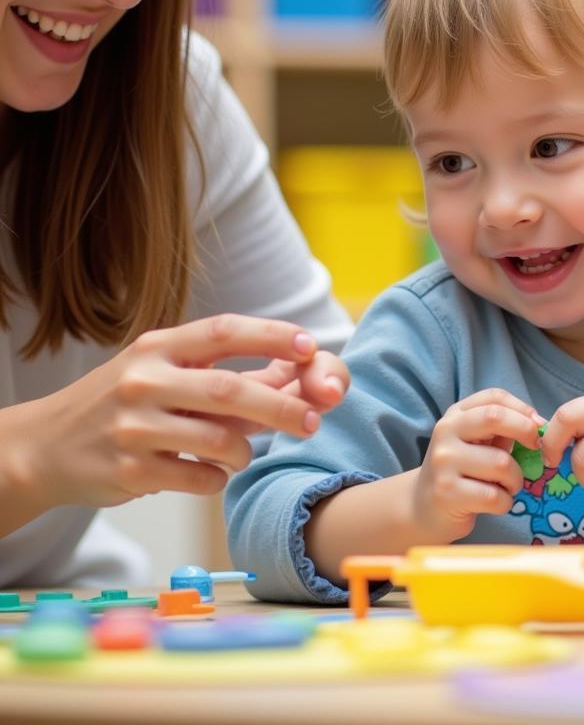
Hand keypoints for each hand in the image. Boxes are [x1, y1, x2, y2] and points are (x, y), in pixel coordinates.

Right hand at [6, 314, 349, 509]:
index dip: (272, 335)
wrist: (45, 447)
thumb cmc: (124, 403)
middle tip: (313, 421)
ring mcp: (134, 426)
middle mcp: (145, 381)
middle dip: (281, 407)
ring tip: (241, 453)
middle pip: (230, 390)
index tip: (310, 346)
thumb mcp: (162, 372)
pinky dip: (217, 478)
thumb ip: (221, 373)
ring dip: (245, 451)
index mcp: (159, 347)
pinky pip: (199, 478)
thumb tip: (297, 373)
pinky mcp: (130, 470)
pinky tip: (208, 473)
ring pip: (220, 440)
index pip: (225, 331)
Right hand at [412, 388, 544, 541]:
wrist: (423, 508)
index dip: (523, 408)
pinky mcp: (447, 492)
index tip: (538, 426)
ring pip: (501, 463)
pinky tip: (497, 503)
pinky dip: (505, 502)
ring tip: (509, 486)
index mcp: (456, 415)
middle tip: (536, 449)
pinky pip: (494, 496)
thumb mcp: (477, 443)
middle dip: (525, 431)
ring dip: (516, 479)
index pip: (494, 397)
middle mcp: (446, 432)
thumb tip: (538, 424)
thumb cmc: (461, 472)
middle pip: (494, 417)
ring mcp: (444, 461)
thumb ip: (502, 430)